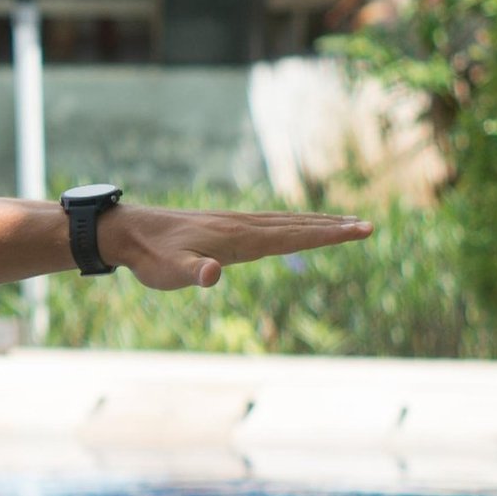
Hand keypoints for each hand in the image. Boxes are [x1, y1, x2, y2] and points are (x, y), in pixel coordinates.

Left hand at [107, 204, 372, 290]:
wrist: (127, 232)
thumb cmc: (150, 257)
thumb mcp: (168, 272)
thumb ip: (193, 273)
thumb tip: (214, 273)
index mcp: (238, 238)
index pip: (293, 236)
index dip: (328, 235)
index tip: (360, 230)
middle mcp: (242, 226)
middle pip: (297, 225)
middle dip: (333, 226)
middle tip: (369, 226)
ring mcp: (234, 223)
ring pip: (285, 222)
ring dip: (317, 221)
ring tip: (345, 222)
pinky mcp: (224, 226)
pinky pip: (269, 223)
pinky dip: (292, 223)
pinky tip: (297, 226)